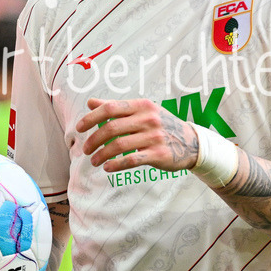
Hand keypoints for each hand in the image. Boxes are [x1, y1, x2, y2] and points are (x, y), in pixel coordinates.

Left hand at [75, 98, 197, 172]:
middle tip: (85, 149)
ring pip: (119, 145)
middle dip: (94, 140)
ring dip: (102, 155)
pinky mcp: (158, 154)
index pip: (110, 108)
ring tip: (94, 161)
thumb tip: (90, 102)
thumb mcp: (142, 110)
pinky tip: (107, 168)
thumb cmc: (161, 124)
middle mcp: (148, 118)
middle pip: (111, 128)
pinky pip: (131, 160)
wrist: (191, 142)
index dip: (91, 118)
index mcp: (142, 105)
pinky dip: (116, 165)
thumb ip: (116, 107)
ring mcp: (154, 136)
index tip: (80, 128)